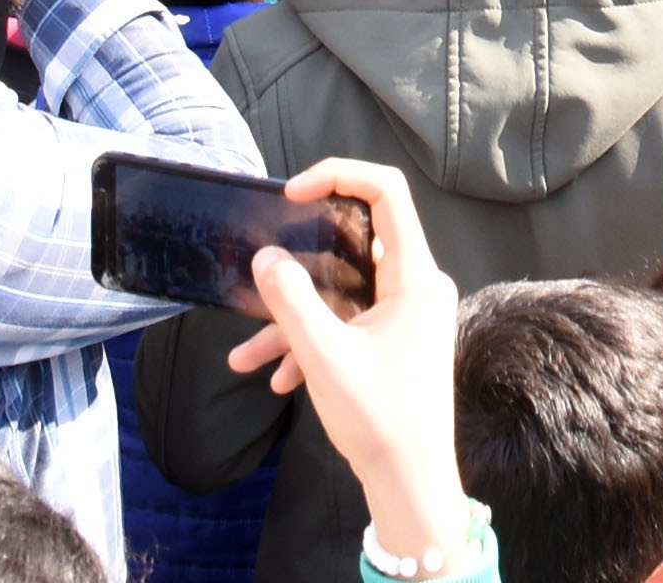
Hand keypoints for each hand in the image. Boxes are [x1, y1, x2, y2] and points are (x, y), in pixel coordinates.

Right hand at [222, 162, 473, 566]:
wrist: (410, 486)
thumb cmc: (381, 421)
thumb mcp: (325, 358)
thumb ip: (291, 301)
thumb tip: (267, 258)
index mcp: (414, 277)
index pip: (386, 192)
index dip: (338, 176)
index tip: (291, 194)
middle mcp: (415, 288)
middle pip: (354, 242)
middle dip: (300, 261)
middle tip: (263, 263)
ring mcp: (404, 317)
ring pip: (340, 294)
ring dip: (293, 318)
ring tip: (247, 353)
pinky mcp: (391, 343)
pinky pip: (345, 325)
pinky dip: (310, 344)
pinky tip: (274, 379)